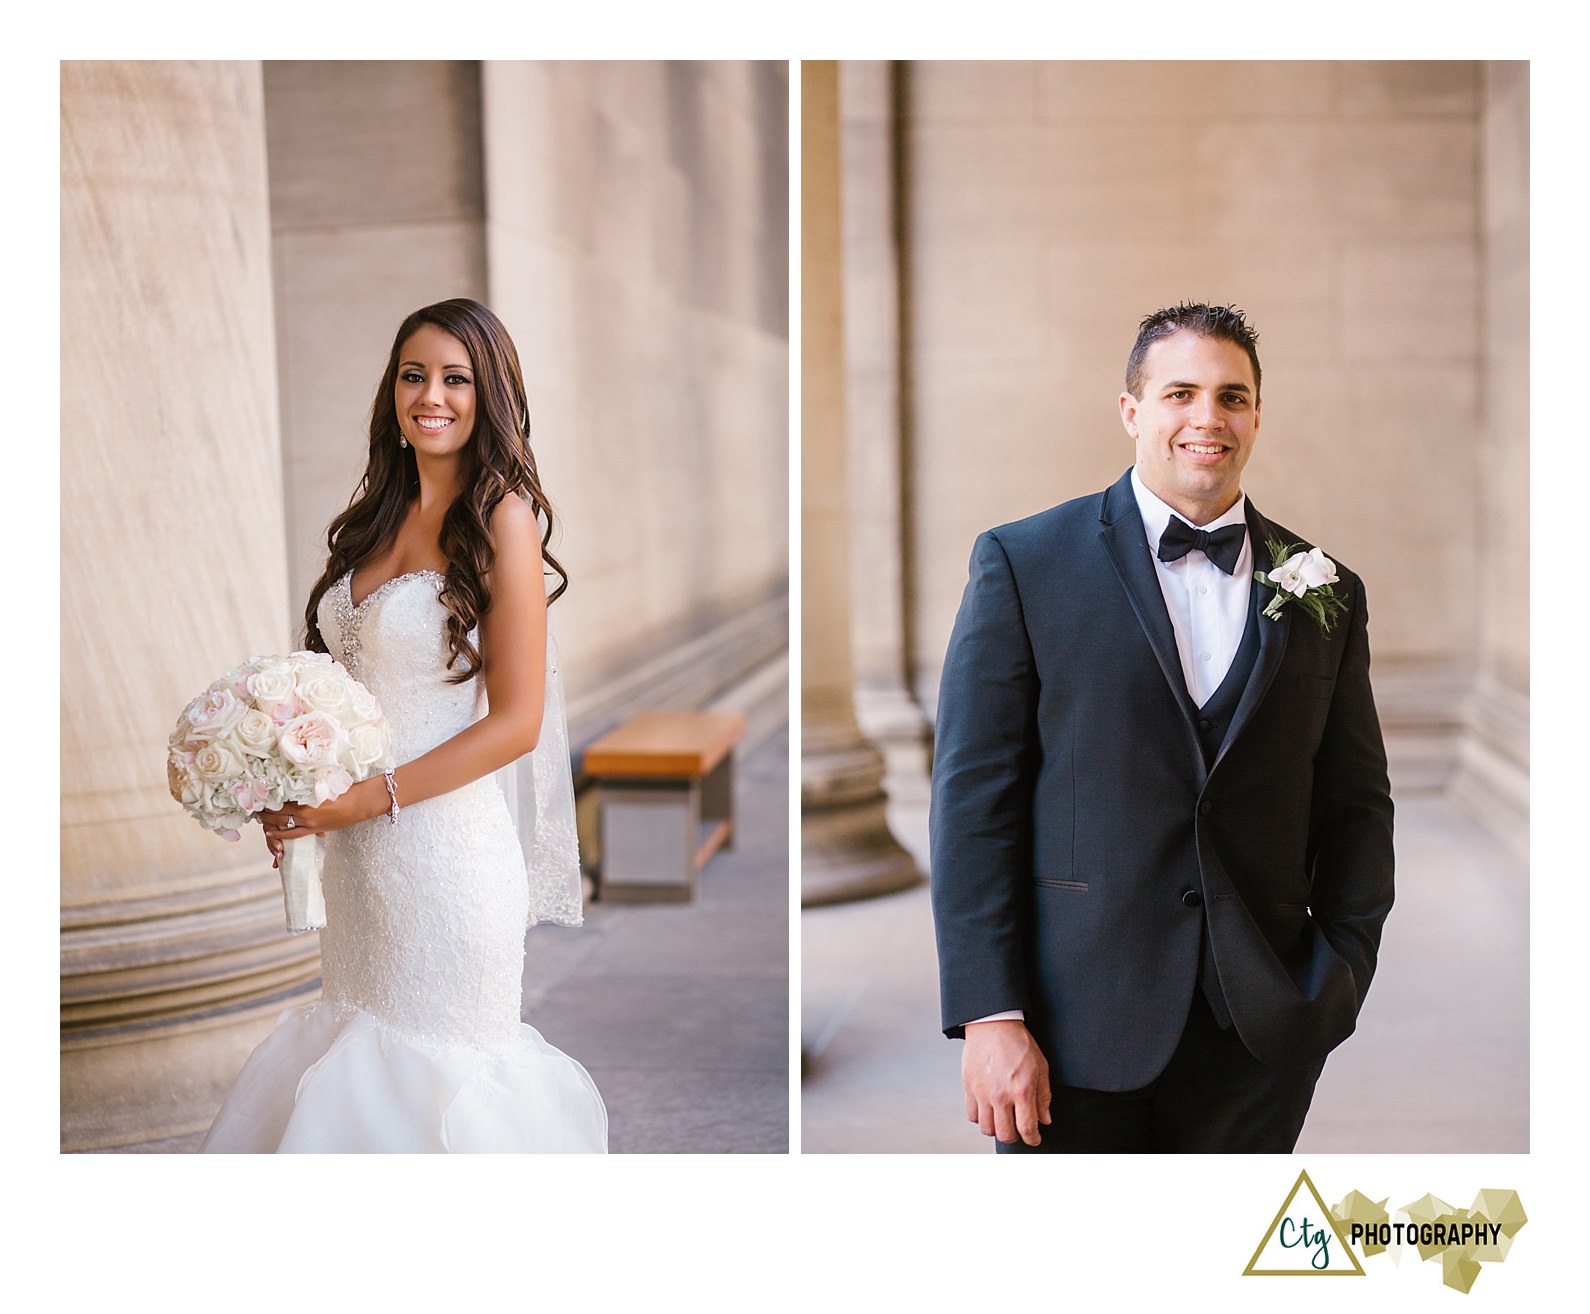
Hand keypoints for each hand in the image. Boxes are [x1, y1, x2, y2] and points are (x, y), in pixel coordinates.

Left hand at [259, 778, 384, 866]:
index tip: (259, 795)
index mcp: (305, 797)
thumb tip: (294, 781)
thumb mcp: (324, 784)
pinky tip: (270, 833)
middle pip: (277, 812)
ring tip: (260, 818)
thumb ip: (308, 786)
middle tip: (255, 807)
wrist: (359, 804)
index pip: (279, 798)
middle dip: (264, 810)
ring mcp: (308, 822)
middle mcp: (304, 811)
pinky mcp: (314, 830)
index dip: (267, 798)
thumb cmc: (344, 790)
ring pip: (281, 823)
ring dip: (269, 822)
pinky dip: (280, 834)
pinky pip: (292, 834)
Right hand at [962, 1019, 1051, 1146]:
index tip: (1034, 1138)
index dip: (1032, 1139)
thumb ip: (1043, 1096)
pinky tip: (988, 1110)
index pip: (1027, 1128)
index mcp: (1021, 1090)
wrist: (993, 1025)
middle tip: (1018, 1130)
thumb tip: (1044, 1119)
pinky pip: (971, 1115)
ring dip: (996, 1129)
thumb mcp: (1040, 1067)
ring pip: (986, 1129)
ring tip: (1002, 1120)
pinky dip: (980, 1118)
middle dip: (1015, 1137)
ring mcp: (983, 1092)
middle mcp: (1001, 1095)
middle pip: (1005, 1134)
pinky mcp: (969, 1087)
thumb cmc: (1018, 1043)